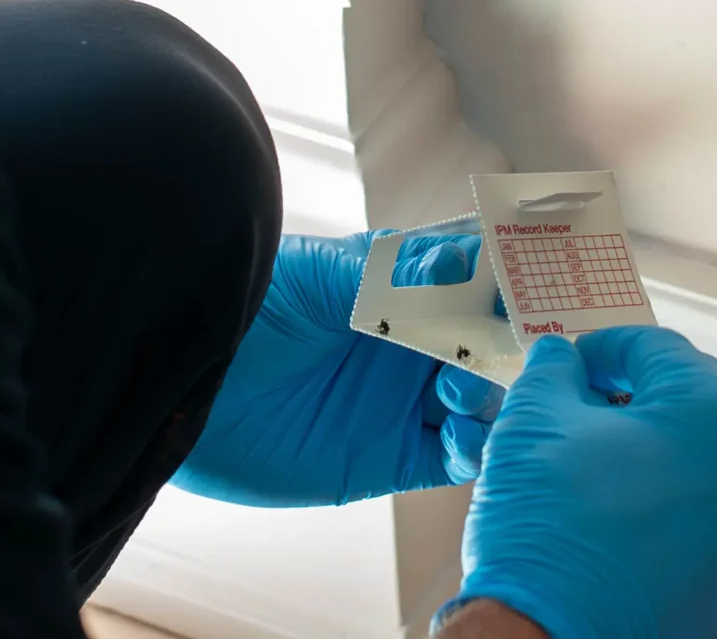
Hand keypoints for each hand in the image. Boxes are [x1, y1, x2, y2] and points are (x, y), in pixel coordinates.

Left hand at [172, 231, 505, 506]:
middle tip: (515, 347)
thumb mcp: (316, 277)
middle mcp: (410, 342)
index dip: (508, 281)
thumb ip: (390, 273)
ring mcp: (402, 400)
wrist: (178, 381)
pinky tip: (462, 433)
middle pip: (489, 343)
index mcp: (397, 285)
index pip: (473, 279)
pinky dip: (475, 446)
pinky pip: (455, 455)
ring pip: (483, 400)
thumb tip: (460, 258)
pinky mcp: (389, 457)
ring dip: (492, 394)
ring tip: (460, 389)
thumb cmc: (242, 307)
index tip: (538, 285)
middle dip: (510, 344)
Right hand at [452, 329, 716, 638]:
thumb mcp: (534, 422)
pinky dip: (691, 501)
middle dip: (657, 389)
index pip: (661, 350)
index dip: (608, 348)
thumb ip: (554, 372)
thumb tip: (562, 361)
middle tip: (605, 398)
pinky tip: (637, 511)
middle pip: (714, 397)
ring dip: (679, 445)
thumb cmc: (549, 536)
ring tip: (617, 457)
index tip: (578, 361)